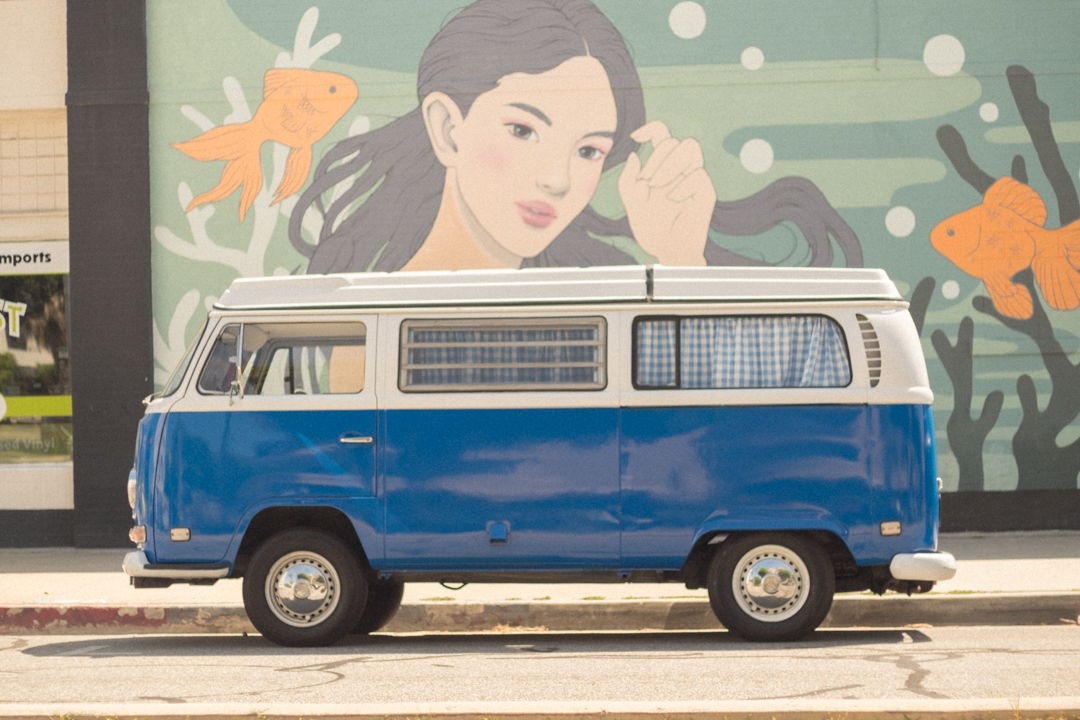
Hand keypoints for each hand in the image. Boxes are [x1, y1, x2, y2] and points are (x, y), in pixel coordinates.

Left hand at [618, 121, 714, 265]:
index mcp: (663, 167)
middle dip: (656, 157)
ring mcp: (694, 179)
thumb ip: (627, 181)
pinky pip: (698, 175)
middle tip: (647, 182)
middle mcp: (680, 169)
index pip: (662, 135)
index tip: (635, 137)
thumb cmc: (652, 229)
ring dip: (670, 164)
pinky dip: (682, 186)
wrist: (667, 251)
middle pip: (673, 140)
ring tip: (658, 186)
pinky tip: (674, 200)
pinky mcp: (706, 192)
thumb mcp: (631, 205)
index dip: (651, 128)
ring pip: (690, 146)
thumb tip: (633, 155)